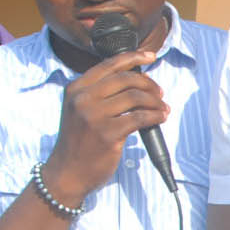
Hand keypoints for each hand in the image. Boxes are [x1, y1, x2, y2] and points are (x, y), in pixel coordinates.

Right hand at [43, 51, 166, 205]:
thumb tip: (138, 79)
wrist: (67, 173)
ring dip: (155, 102)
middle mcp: (82, 98)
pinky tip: (160, 118)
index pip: (109, 65)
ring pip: (136, 97)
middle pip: (127, 79)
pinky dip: (156, 116)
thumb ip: (101, 93)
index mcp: (76, 88)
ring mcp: (94, 116)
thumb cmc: (79, 141)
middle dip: (149, 85)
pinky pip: (141, 118)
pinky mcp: (108, 134)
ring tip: (162, 109)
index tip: (150, 56)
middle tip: (160, 94)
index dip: (134, 57)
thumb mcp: (79, 110)